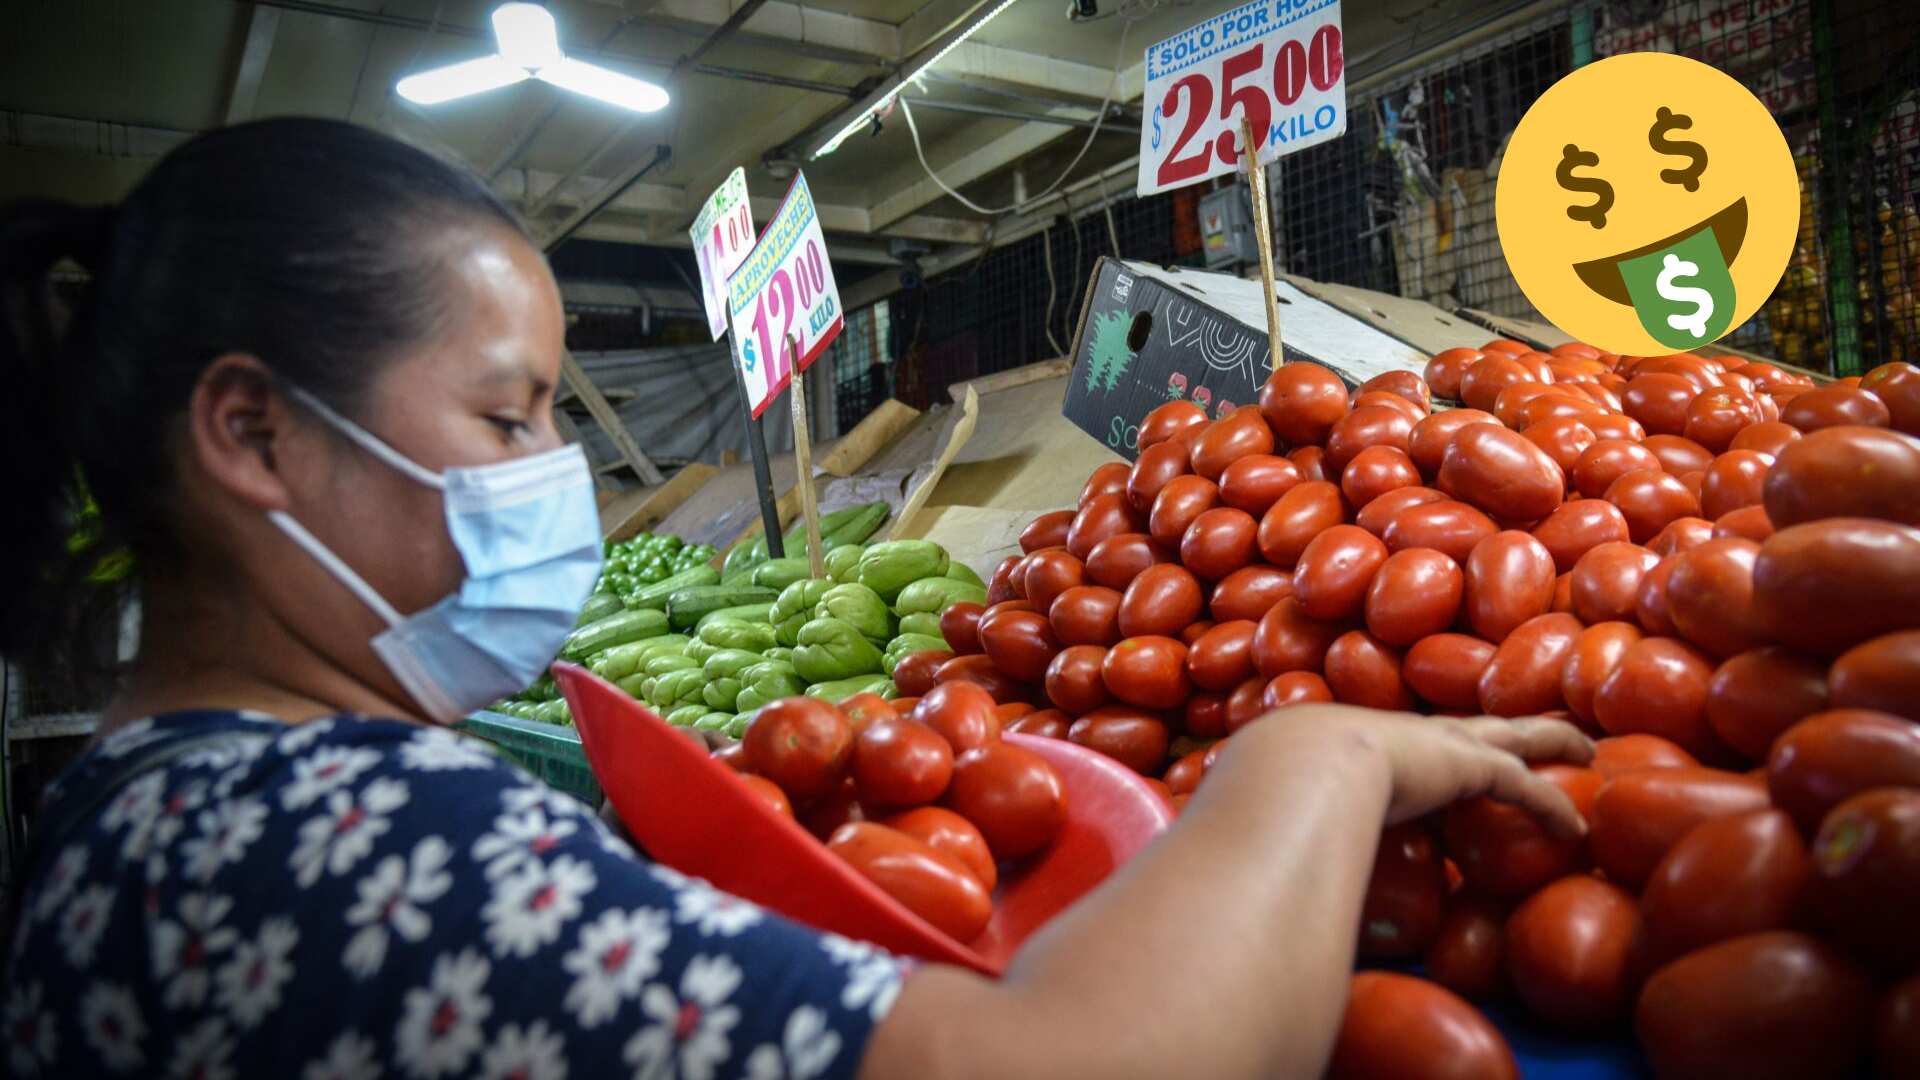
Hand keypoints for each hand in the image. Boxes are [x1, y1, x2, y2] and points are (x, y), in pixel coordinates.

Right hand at [1257, 706, 1592, 836]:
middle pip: (1476, 721)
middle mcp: (1413, 734)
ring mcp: (1445, 744)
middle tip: (1541, 725)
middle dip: (1508, 722)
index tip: (1453, 756)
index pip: (1416, 740)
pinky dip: (1553, 808)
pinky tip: (1577, 831)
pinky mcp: (1470, 767)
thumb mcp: (1283, 804)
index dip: (1439, 746)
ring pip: (1516, 734)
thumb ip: (1288, 830)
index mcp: (1370, 742)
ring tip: (1585, 746)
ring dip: (1552, 737)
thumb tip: (1271, 874)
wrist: (1302, 766)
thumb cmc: (1279, 789)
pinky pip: (1526, 788)